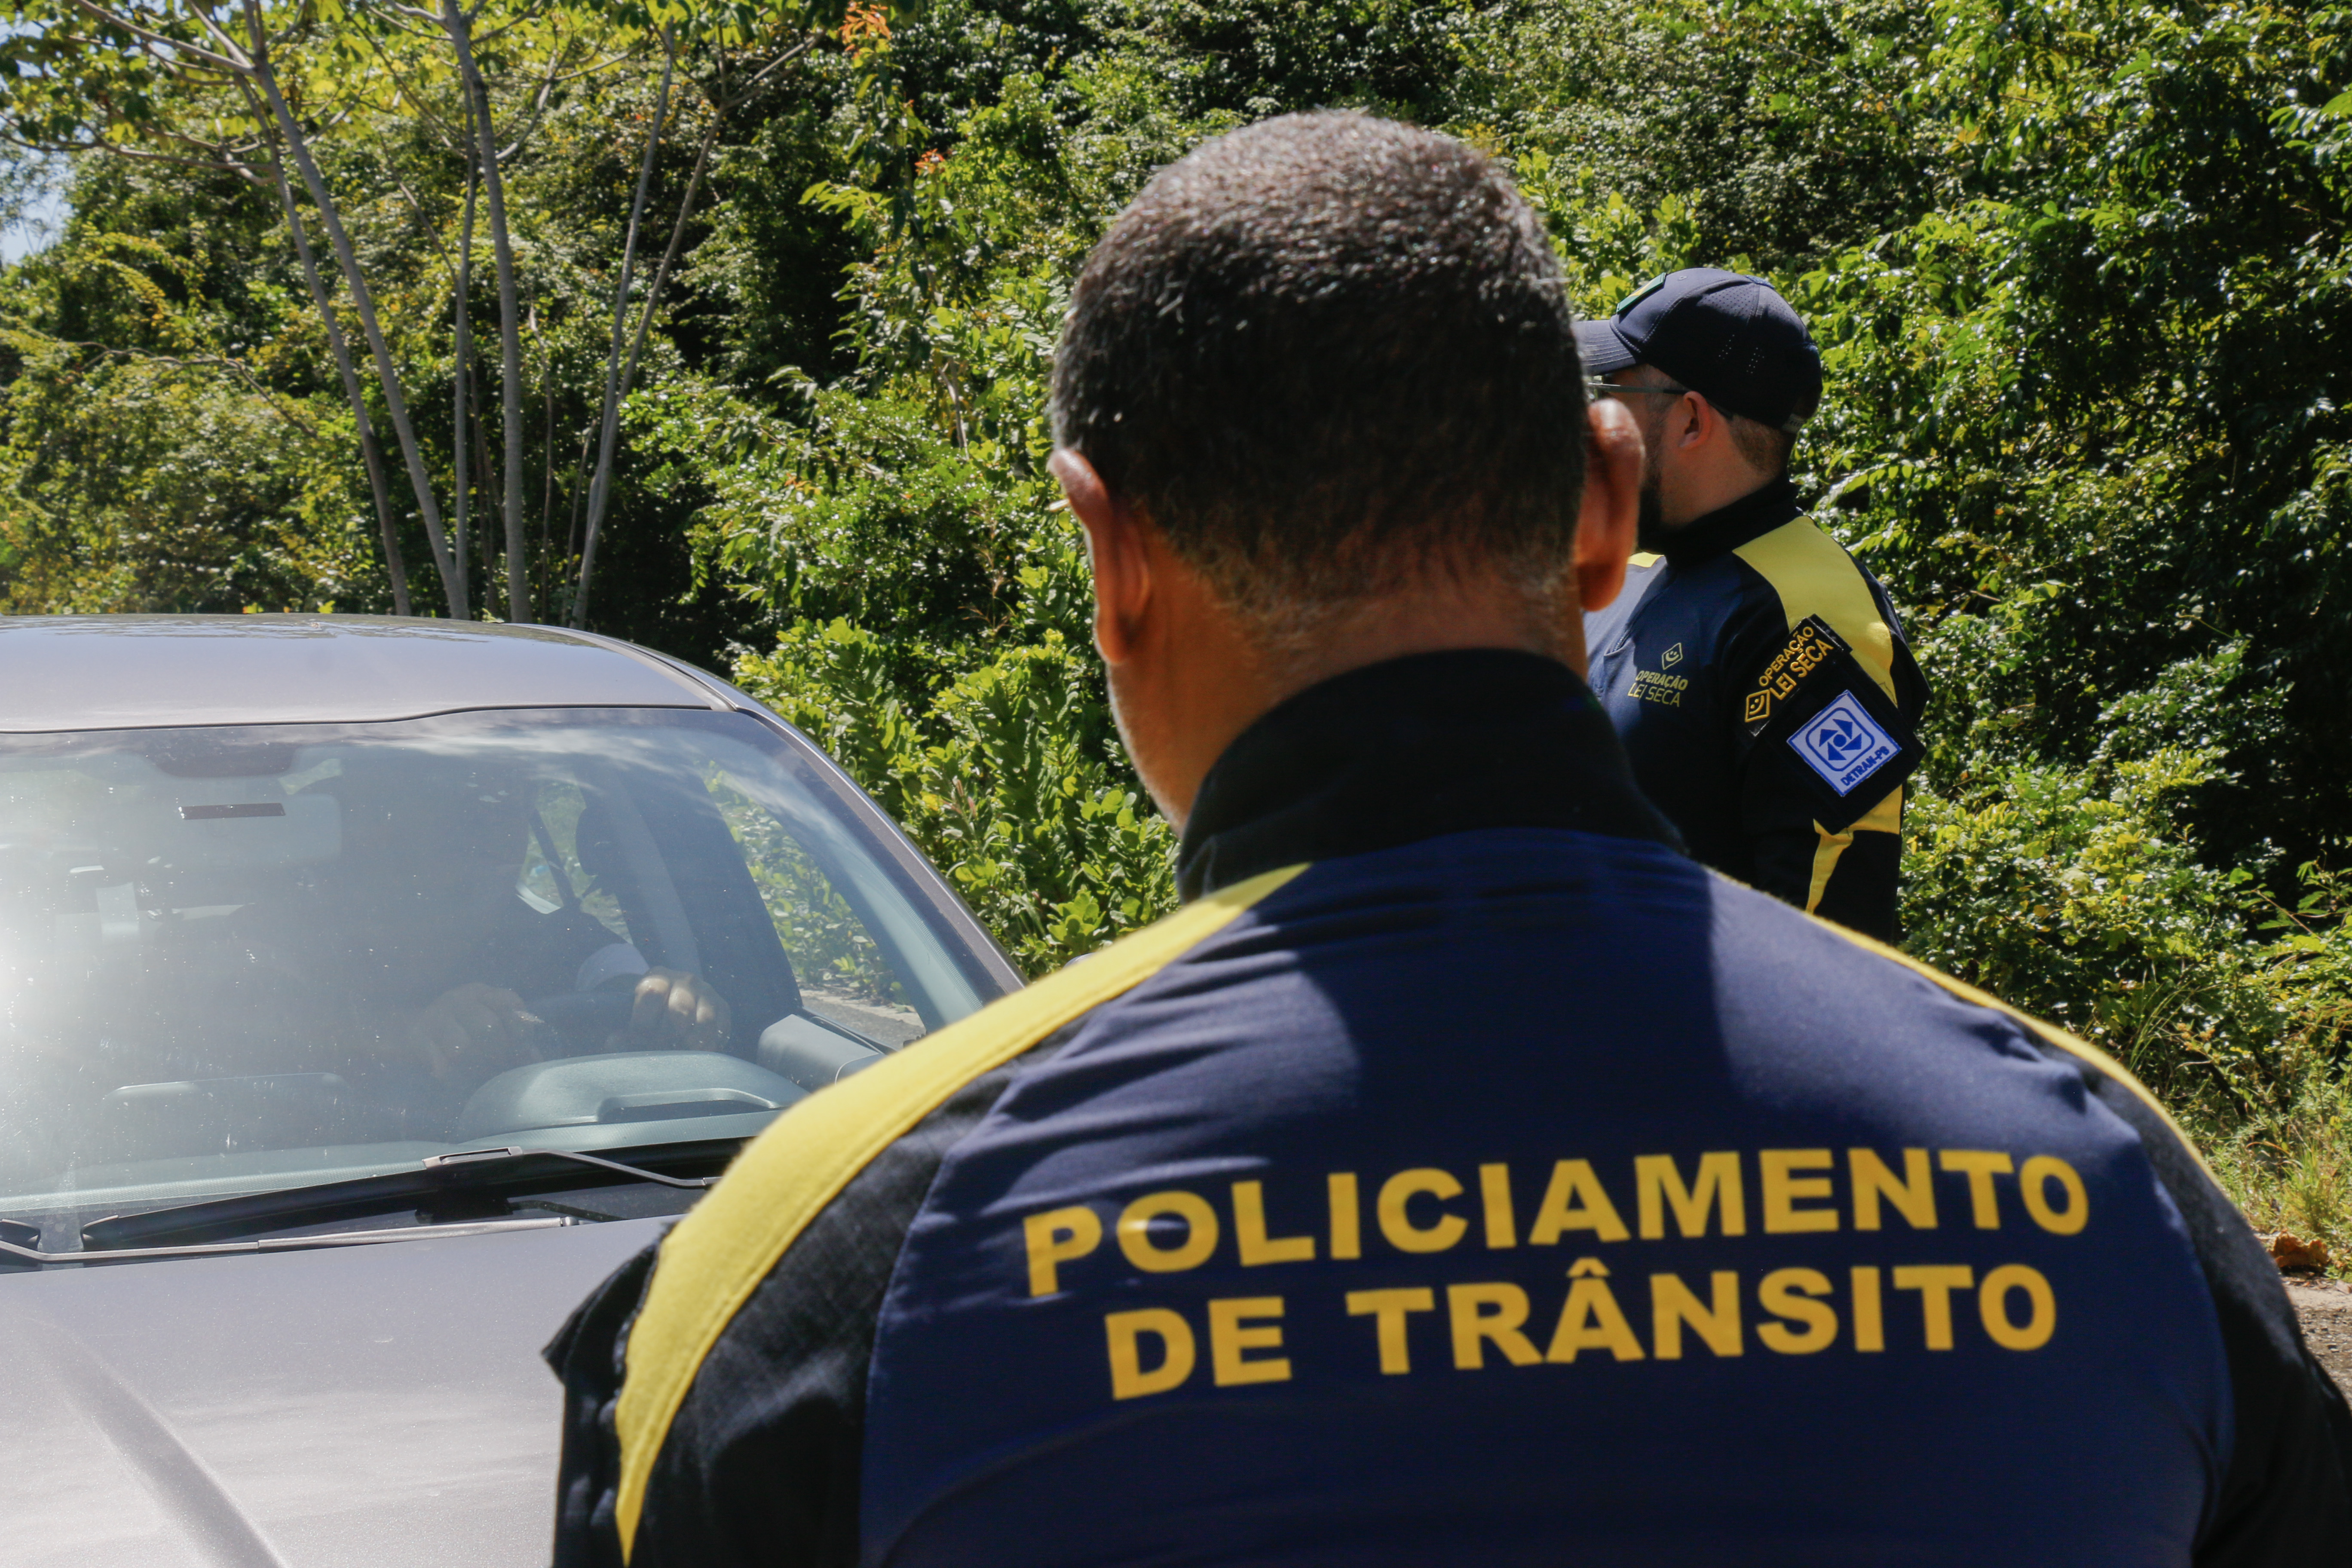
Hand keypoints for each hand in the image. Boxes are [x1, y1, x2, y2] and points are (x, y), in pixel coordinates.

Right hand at [410, 982, 544, 1081]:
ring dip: (471, 1065)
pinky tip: (446, 1074)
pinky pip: (435, 1058)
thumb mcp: (485, 1027)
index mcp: (481, 993)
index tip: (520, 1047)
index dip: (520, 1029)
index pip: (510, 1003)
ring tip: (473, 1071)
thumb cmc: (457, 1030)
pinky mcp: (415, 1036)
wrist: (407, 1030)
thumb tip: (536, 1059)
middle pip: (488, 1026)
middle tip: (496, 1063)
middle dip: (497, 1052)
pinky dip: (444, 1071)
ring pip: (462, 1046)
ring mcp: (436, 1016)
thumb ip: (513, 1040)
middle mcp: (460, 999)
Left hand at [614, 968, 731, 1051]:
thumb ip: (620, 1034)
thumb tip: (614, 1042)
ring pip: (703, 1020)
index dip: (643, 1022)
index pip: (651, 993)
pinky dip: (709, 1045)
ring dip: (690, 1042)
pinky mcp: (722, 1006)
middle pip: (679, 1009)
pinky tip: (696, 1051)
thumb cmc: (647, 1019)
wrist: (669, 1009)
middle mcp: (684, 979)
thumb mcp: (630, 1021)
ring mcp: (706, 992)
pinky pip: (720, 1028)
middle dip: (667, 1035)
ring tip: (679, 1051)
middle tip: (660, 1047)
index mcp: (656, 978)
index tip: (638, 1038)